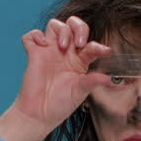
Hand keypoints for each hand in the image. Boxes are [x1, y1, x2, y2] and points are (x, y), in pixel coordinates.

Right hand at [0, 16, 111, 140]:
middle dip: (78, 28)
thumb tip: (109, 78)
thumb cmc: (60, 105)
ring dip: (61, 30)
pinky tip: (41, 45)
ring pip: (54, 25)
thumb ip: (93, 81)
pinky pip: (31, 36)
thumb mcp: (81, 92)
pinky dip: (35, 35)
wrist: (40, 114)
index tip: (104, 52)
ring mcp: (49, 52)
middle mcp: (65, 53)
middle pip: (73, 26)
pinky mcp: (34, 54)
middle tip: (79, 43)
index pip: (91, 45)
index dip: (98, 46)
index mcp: (79, 61)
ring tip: (62, 46)